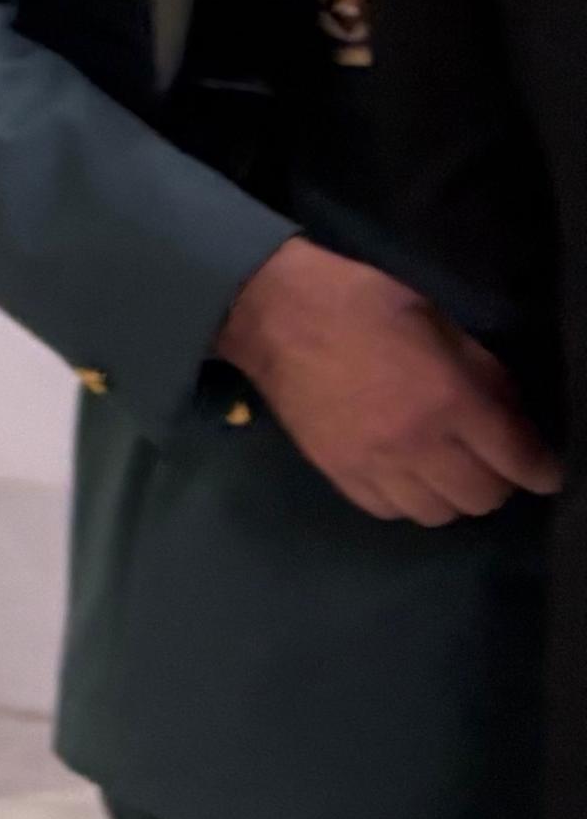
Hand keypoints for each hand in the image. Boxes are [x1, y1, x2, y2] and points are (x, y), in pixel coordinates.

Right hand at [213, 237, 562, 522]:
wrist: (273, 314)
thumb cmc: (364, 305)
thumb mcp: (439, 323)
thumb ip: (482, 374)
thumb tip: (511, 415)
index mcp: (449, 399)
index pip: (519, 461)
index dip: (543, 470)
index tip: (545, 469)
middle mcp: (418, 443)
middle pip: (483, 498)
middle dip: (498, 481)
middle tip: (489, 459)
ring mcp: (374, 464)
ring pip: (438, 513)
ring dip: (451, 494)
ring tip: (443, 469)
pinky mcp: (338, 473)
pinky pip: (390, 511)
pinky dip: (407, 499)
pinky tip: (403, 472)